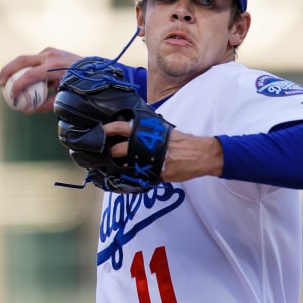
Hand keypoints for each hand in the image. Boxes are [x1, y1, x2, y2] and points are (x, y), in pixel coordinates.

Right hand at [0, 47, 80, 113]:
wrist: (96, 71)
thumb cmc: (81, 86)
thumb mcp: (64, 97)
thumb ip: (46, 104)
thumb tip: (27, 111)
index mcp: (54, 67)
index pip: (29, 76)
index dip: (17, 87)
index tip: (11, 97)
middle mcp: (50, 55)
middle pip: (21, 61)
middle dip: (7, 71)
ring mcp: (50, 51)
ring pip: (26, 59)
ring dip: (15, 70)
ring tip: (6, 82)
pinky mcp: (50, 51)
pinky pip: (34, 61)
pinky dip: (27, 70)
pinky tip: (22, 80)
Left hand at [102, 121, 222, 181]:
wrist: (201, 155)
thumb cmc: (184, 142)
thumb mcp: (165, 131)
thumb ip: (149, 132)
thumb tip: (135, 132)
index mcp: (149, 131)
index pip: (122, 127)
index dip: (109, 130)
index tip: (100, 132)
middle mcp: (147, 145)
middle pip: (119, 150)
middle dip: (112, 153)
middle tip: (109, 154)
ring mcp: (151, 160)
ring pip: (127, 164)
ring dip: (122, 165)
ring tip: (120, 165)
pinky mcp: (157, 173)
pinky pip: (140, 175)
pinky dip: (136, 175)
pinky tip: (134, 174)